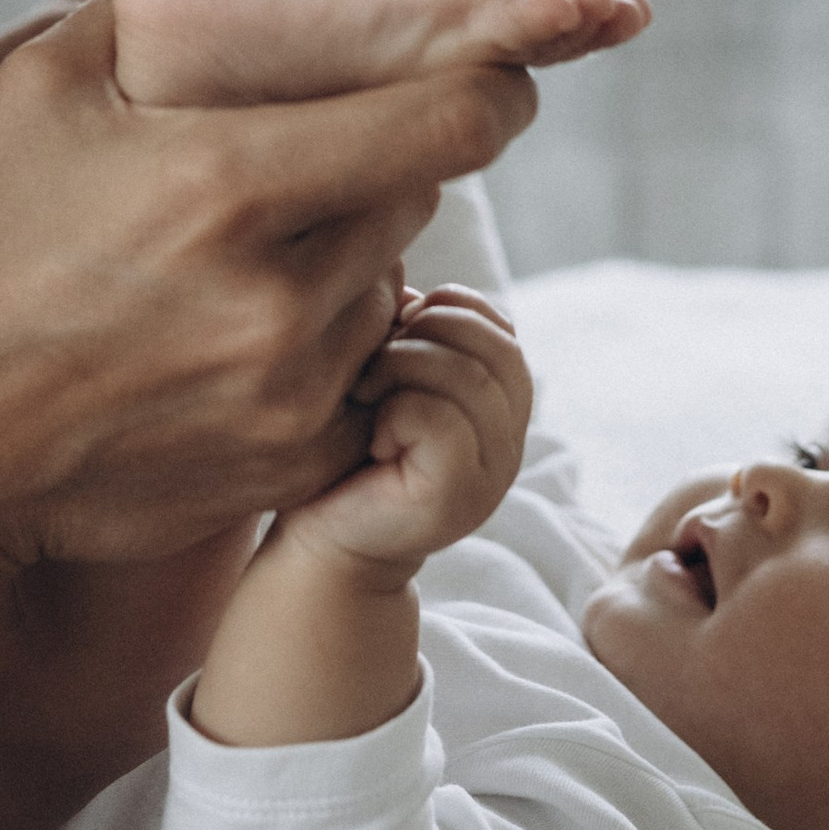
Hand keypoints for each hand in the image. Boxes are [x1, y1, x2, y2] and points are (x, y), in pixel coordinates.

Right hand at [0, 0, 538, 576]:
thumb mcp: (44, 83)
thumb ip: (176, 8)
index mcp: (230, 179)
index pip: (454, 114)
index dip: (491, 77)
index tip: (489, 62)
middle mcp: (282, 293)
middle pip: (429, 189)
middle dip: (394, 155)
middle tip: (321, 149)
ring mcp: (296, 391)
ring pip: (394, 278)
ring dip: (353, 250)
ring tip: (243, 250)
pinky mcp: (300, 461)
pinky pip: (366, 370)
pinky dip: (329, 340)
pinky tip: (233, 331)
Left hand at [276, 288, 532, 583]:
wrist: (317, 538)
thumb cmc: (341, 448)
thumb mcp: (383, 374)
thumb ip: (412, 330)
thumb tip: (410, 291)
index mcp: (501, 405)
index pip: (498, 324)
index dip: (442, 310)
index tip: (390, 336)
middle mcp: (511, 441)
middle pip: (494, 345)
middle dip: (423, 334)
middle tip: (371, 366)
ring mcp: (493, 473)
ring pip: (467, 376)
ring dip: (401, 368)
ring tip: (366, 396)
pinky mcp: (460, 498)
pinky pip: (439, 419)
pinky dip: (394, 412)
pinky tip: (372, 437)